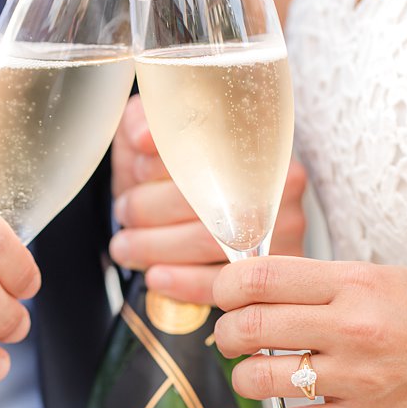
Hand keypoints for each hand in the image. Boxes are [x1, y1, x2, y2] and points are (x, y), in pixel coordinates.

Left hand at [107, 95, 307, 303]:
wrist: (205, 219)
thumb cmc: (173, 179)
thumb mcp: (155, 144)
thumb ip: (143, 124)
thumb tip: (144, 138)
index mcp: (254, 142)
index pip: (209, 150)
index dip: (164, 163)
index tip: (135, 173)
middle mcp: (277, 183)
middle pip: (208, 199)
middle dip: (151, 209)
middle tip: (124, 213)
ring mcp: (282, 229)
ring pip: (210, 241)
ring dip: (155, 247)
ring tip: (125, 246)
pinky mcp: (273, 268)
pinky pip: (225, 280)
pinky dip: (183, 282)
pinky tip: (156, 277)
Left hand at [206, 256, 406, 407]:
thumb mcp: (384, 279)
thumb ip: (322, 283)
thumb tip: (257, 288)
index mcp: (355, 283)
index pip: (259, 277)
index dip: (224, 287)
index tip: (224, 295)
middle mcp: (352, 327)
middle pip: (249, 326)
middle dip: (228, 332)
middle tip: (237, 335)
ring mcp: (357, 378)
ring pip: (258, 376)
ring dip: (242, 375)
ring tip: (256, 371)